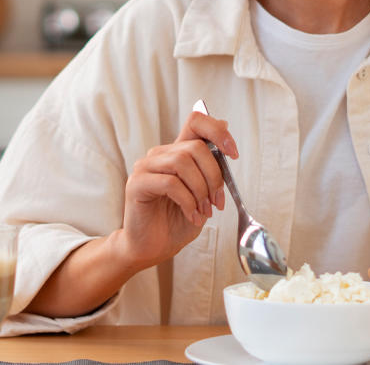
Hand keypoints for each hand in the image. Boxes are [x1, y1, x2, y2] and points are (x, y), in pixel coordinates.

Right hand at [114, 109, 240, 271]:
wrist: (153, 247)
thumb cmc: (176, 221)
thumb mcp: (203, 195)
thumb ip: (212, 170)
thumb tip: (226, 143)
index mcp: (177, 153)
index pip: (196, 121)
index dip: (218, 131)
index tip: (233, 153)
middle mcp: (160, 155)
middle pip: (195, 147)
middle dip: (214, 176)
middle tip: (216, 202)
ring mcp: (145, 167)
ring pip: (182, 162)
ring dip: (200, 190)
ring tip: (203, 211)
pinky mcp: (136, 184)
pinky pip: (170, 183)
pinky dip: (187, 201)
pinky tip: (191, 215)